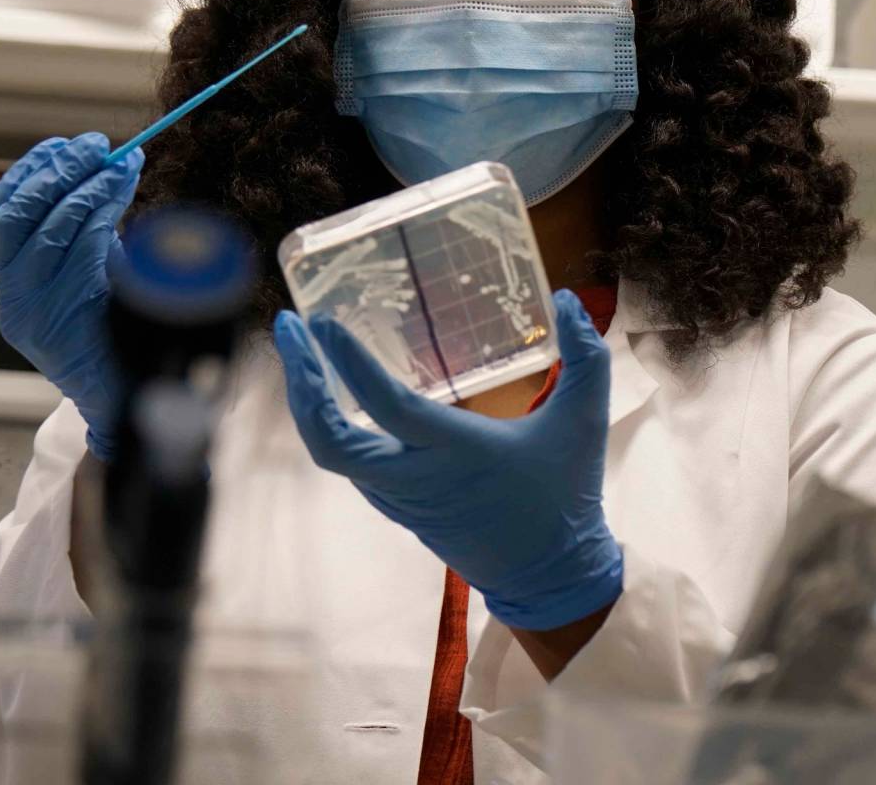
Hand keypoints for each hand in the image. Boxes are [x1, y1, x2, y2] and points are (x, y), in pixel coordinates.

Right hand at [0, 133, 142, 459]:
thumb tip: (112, 163)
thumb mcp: (97, 269)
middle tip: (97, 146)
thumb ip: (91, 225)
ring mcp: (25, 315)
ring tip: (119, 165)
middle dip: (55, 172)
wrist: (125, 398)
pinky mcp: (51, 328)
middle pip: (13, 217)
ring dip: (85, 189)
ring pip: (44, 233)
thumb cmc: (116, 330)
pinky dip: (97, 219)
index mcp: (10, 281)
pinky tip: (118, 198)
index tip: (65, 143)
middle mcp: (8, 297)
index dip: (28, 171)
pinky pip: (72, 259)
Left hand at [273, 290, 621, 630]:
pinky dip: (328, 426)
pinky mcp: (398, 508)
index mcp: (459, 452)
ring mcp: (402, 498)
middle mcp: (418, 478)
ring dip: (309, 402)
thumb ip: (585, 356)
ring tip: (301, 352)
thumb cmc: (566, 496)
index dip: (350, 365)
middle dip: (303, 383)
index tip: (324, 322)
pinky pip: (347, 465)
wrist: (550, 577)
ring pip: (330, 453)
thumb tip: (566, 298)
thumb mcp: (585, 420)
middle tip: (289, 328)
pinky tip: (329, 393)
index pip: (387, 406)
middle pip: (330, 439)